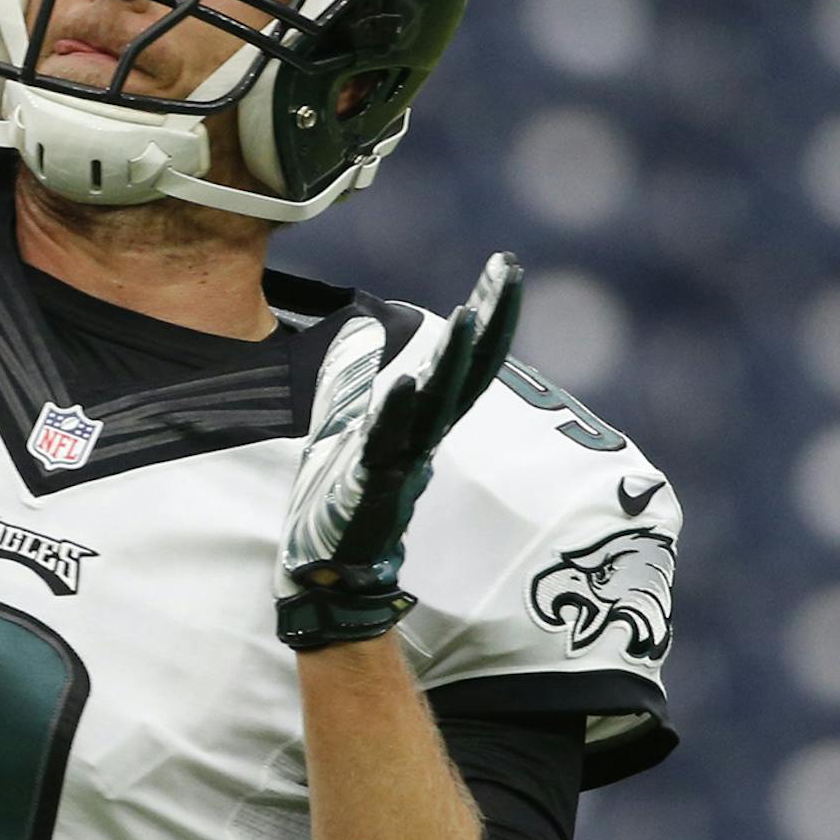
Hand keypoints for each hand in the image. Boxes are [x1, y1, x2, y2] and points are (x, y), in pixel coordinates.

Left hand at [275, 252, 523, 651]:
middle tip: (510, 270)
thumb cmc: (342, 497)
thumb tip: (360, 331)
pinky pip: (387, 442)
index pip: (466, 362)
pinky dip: (397, 413)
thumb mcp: (351, 426)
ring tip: (468, 311)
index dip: (489, 316)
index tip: (507, 268)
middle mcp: (421, 437)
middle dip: (488, 321)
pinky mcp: (370, 483)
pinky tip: (407, 381)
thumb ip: (359, 381)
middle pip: (465, 372)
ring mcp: (400, 459)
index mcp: (421, 423)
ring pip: (434, 403)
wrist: (329, 572)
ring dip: (453, 359)